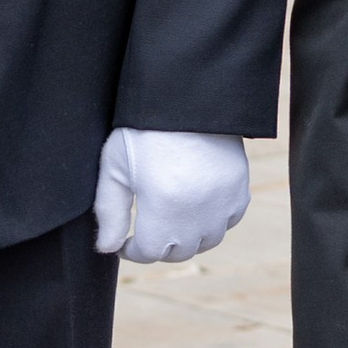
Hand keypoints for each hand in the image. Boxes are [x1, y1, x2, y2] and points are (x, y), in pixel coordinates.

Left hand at [93, 128, 251, 263]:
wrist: (187, 95)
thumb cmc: (144, 127)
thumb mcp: (115, 166)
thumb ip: (110, 211)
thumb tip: (107, 248)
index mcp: (162, 206)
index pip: (149, 252)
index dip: (132, 250)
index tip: (124, 242)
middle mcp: (196, 211)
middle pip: (178, 251)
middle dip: (159, 246)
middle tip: (146, 230)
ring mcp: (222, 202)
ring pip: (206, 241)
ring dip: (187, 238)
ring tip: (171, 221)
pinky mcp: (240, 188)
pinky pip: (228, 221)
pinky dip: (213, 221)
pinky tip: (197, 206)